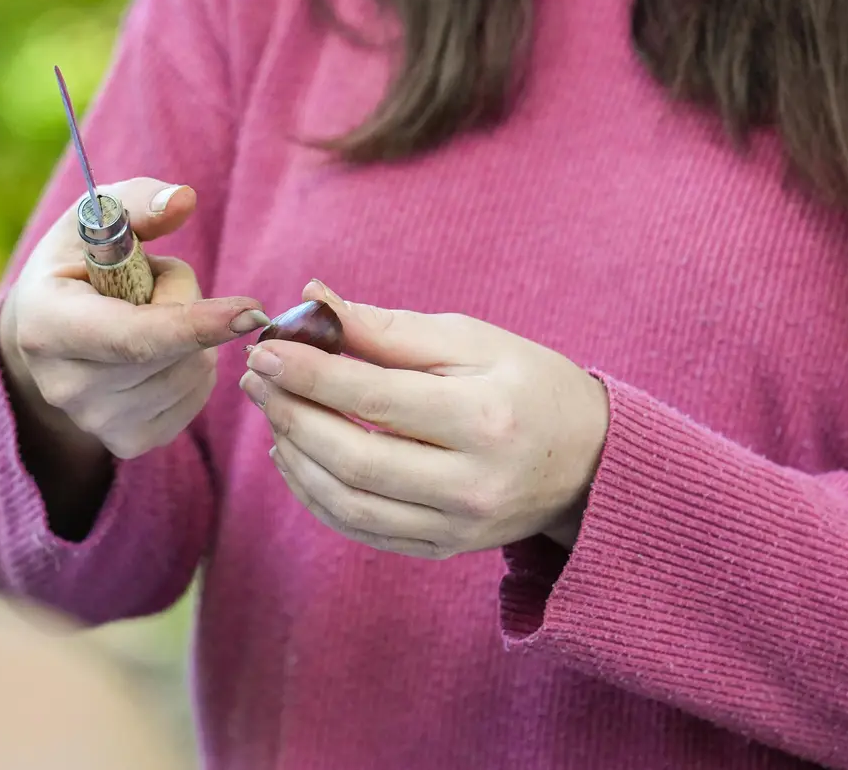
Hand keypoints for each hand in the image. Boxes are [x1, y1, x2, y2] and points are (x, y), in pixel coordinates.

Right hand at [0, 176, 269, 459]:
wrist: (46, 332)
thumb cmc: (77, 262)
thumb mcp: (94, 218)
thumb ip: (137, 201)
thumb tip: (183, 200)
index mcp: (45, 327)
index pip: (134, 337)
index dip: (196, 322)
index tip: (252, 308)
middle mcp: (64, 387)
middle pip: (173, 353)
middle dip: (188, 305)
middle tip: (154, 283)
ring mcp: (95, 423)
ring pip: (192, 375)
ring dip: (192, 335)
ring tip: (148, 314)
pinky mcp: (128, 442)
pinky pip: (196, 399)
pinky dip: (193, 366)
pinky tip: (159, 351)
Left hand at [239, 281, 610, 559]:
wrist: (589, 460)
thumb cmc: (528, 383)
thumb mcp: (471, 340)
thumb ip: (388, 327)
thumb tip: (312, 298)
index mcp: (484, 418)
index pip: (376, 399)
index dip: (311, 374)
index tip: (267, 349)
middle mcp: (471, 482)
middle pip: (354, 457)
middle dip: (292, 414)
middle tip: (258, 379)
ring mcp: (457, 525)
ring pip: (348, 502)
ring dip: (295, 456)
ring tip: (272, 414)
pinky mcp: (444, 548)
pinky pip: (361, 530)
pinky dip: (316, 495)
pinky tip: (295, 456)